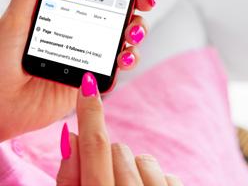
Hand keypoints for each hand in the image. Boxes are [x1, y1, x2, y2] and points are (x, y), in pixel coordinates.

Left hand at [0, 0, 168, 141]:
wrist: (0, 108)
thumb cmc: (0, 63)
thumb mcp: (15, 17)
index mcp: (71, 5)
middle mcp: (88, 23)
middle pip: (127, 2)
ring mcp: (95, 49)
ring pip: (132, 29)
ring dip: (140, 26)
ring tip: (132, 31)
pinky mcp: (98, 74)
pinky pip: (124, 62)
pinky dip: (131, 56)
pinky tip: (123, 56)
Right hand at [57, 72, 182, 184]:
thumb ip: (69, 178)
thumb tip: (72, 136)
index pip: (95, 146)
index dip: (90, 113)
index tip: (88, 84)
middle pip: (119, 150)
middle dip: (110, 161)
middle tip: (105, 185)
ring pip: (144, 158)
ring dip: (134, 172)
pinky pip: (167, 174)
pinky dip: (155, 183)